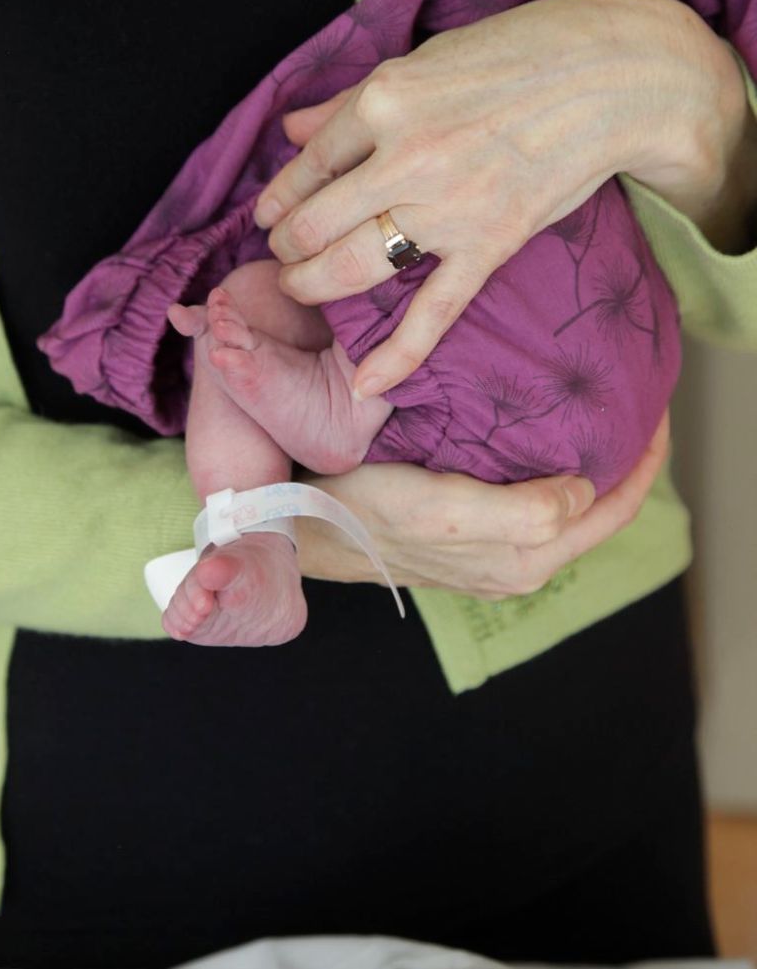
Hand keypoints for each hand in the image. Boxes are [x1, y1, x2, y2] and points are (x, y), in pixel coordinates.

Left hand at [255, 0, 745, 396]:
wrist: (612, 76)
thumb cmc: (520, 53)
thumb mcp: (425, 59)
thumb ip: (351, 101)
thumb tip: (291, 128)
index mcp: (386, 100)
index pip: (308, 163)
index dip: (279, 196)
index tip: (269, 214)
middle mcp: (407, 157)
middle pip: (316, 222)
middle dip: (287, 246)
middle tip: (282, 254)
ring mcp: (448, 208)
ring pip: (354, 266)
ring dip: (311, 285)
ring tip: (298, 287)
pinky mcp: (489, 244)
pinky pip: (434, 311)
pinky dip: (399, 354)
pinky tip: (367, 385)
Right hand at [294, 411, 669, 600]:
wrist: (313, 528)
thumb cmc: (374, 513)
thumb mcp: (451, 510)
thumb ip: (526, 513)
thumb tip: (583, 490)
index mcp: (526, 559)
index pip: (613, 510)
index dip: (645, 464)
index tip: (656, 412)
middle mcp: (520, 563)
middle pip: (596, 511)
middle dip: (624, 463)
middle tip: (633, 405)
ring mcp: (496, 554)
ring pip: (566, 508)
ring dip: (589, 466)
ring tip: (596, 414)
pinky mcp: (471, 539)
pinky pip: (534, 506)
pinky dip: (554, 471)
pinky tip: (542, 437)